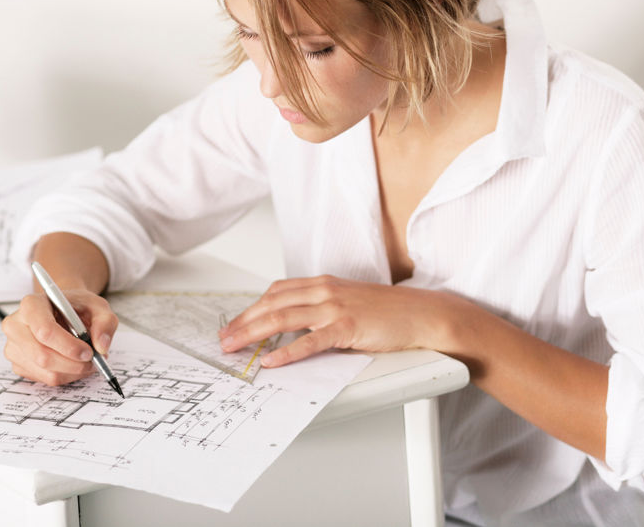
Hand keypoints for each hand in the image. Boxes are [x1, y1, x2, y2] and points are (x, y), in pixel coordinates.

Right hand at [1, 287, 118, 385]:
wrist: (63, 311)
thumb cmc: (75, 308)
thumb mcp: (97, 306)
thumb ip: (105, 323)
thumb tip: (101, 346)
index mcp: (31, 305)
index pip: (44, 331)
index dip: (68, 346)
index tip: (88, 351)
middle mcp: (16, 325)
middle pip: (42, 356)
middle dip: (73, 364)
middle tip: (92, 360)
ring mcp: (14, 346)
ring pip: (45, 371)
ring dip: (72, 371)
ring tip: (84, 360)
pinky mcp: (18, 364)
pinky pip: (44, 379)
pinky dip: (65, 375)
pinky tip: (71, 362)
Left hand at [219, 275, 458, 367]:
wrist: (420, 313)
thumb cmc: (386, 311)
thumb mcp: (346, 301)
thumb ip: (319, 309)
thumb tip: (291, 326)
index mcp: (321, 283)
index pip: (275, 292)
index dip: (250, 308)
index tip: (233, 324)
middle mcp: (324, 290)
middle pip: (271, 303)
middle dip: (243, 322)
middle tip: (224, 339)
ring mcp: (335, 307)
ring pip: (283, 318)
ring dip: (253, 334)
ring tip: (235, 348)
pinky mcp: (347, 326)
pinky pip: (311, 340)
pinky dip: (288, 351)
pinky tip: (272, 360)